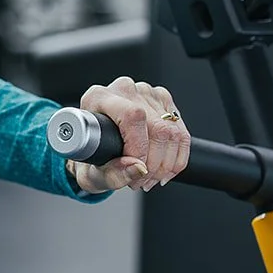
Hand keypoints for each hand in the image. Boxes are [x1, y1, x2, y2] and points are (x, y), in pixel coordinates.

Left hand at [70, 77, 190, 194]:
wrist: (95, 149)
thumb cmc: (90, 157)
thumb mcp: (92, 172)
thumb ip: (113, 173)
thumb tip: (139, 169)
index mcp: (99, 97)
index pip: (132, 115)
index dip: (140, 147)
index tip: (138, 170)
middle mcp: (125, 90)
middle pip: (157, 127)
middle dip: (154, 164)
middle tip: (142, 182)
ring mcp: (147, 93)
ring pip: (173, 132)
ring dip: (166, 165)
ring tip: (150, 179)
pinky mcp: (164, 102)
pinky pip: (182, 134)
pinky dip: (176, 159)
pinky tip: (164, 172)